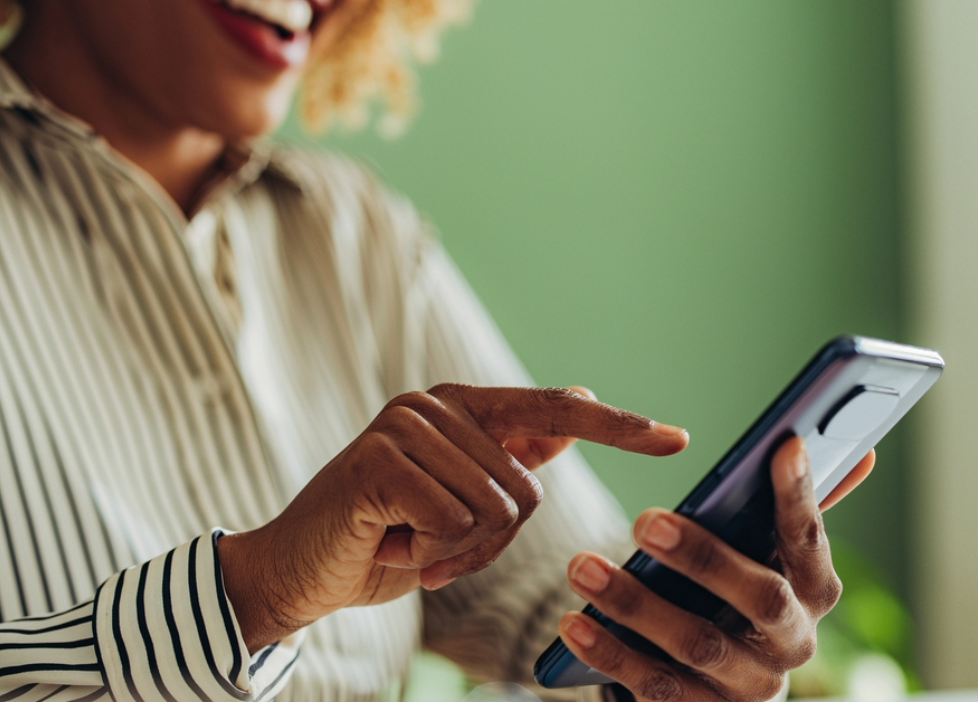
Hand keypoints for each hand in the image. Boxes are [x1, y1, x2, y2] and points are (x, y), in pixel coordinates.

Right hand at [219, 384, 688, 651]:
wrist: (300, 572)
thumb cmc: (385, 539)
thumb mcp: (459, 503)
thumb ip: (510, 457)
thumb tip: (574, 413)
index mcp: (462, 409)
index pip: (555, 412)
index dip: (620, 429)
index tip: (677, 438)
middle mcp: (435, 405)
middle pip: (526, 491)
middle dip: (488, 544)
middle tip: (432, 548)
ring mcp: (403, 426)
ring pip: (493, 511)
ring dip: (455, 553)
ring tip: (406, 542)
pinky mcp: (377, 460)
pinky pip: (451, 522)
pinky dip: (428, 555)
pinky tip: (388, 543)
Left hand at [558, 437, 873, 701]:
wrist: (725, 692)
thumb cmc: (740, 597)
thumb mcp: (767, 556)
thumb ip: (798, 507)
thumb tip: (861, 449)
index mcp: (815, 591)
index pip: (811, 539)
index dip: (802, 495)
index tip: (784, 447)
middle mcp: (794, 642)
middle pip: (760, 597)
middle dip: (703, 556)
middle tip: (644, 519)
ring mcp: (751, 687)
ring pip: (697, 644)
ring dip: (635, 604)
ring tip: (582, 566)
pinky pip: (657, 688)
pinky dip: (611, 653)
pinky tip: (574, 623)